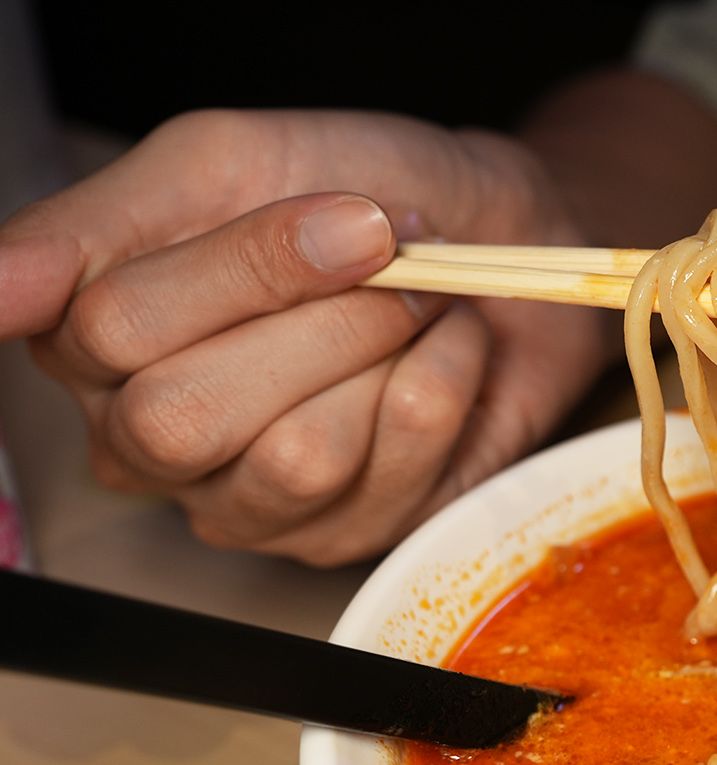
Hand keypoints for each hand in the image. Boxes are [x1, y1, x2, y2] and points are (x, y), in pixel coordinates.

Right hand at [0, 109, 607, 564]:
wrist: (509, 239)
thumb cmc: (366, 194)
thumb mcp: (228, 160)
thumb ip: (101, 219)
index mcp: (93, 341)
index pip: (112, 330)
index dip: (252, 264)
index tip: (347, 211)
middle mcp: (149, 439)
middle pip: (187, 415)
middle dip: (323, 320)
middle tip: (390, 262)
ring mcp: (247, 503)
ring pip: (298, 456)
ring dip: (388, 353)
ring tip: (416, 309)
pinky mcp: (344, 537)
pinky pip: (396, 470)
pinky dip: (448, 385)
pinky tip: (448, 356)